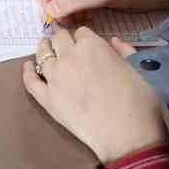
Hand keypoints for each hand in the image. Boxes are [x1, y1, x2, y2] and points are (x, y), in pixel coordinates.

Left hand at [22, 27, 168, 164]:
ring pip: (43, 55)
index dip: (84, 39)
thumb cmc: (139, 101)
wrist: (126, 135)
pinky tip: (29, 66)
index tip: (86, 45)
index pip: (82, 32)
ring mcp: (55, 77)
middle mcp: (69, 56)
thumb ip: (124, 51)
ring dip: (45, 50)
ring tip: (47, 51)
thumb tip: (113, 41)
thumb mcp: (139, 68)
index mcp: (93, 45)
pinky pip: (31, 81)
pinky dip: (28, 71)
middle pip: (59, 39)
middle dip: (63, 41)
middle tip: (66, 47)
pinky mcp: (47, 99)